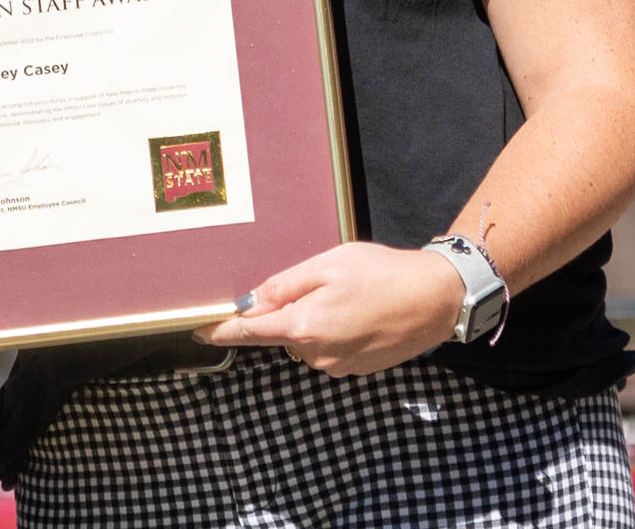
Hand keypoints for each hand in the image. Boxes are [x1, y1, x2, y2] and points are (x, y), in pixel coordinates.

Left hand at [192, 243, 464, 376]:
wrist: (436, 299)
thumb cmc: (381, 274)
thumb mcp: (327, 265)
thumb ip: (284, 285)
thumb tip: (250, 302)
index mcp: (303, 326)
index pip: (249, 332)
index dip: (222, 331)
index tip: (198, 332)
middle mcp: (316, 354)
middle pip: (279, 334)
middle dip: (285, 312)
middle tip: (318, 283)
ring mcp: (338, 365)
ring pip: (304, 342)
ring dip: (311, 321)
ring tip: (345, 295)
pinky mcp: (356, 369)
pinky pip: (328, 349)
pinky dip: (332, 331)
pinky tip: (357, 311)